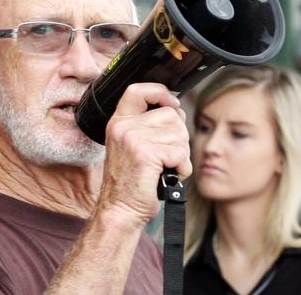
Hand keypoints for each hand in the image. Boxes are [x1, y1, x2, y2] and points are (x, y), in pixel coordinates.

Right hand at [98, 83, 191, 225]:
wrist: (120, 210)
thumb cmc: (131, 183)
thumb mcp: (133, 147)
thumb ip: (148, 126)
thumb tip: (177, 110)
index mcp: (118, 122)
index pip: (137, 90)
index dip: (160, 92)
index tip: (172, 104)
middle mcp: (123, 127)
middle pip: (171, 115)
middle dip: (178, 137)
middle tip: (166, 157)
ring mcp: (132, 139)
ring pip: (179, 134)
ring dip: (181, 154)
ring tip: (165, 168)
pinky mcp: (145, 154)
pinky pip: (180, 153)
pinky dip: (182, 167)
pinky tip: (168, 176)